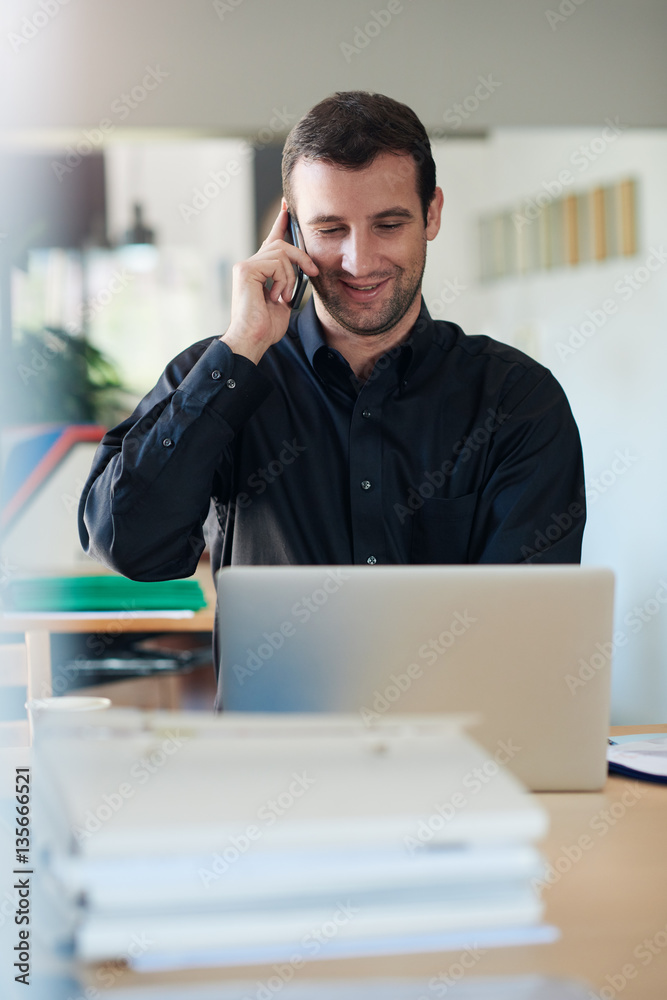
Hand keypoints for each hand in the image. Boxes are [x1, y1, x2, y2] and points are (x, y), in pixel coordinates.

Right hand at [220, 205, 317, 363]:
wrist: (253, 340)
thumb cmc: (266, 327)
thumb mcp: (284, 299)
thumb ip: (290, 281)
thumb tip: (304, 268)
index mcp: (258, 270)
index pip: (272, 240)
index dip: (281, 223)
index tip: (287, 207)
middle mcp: (249, 264)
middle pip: (282, 244)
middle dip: (301, 256)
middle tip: (312, 272)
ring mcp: (245, 265)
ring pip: (282, 253)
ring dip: (292, 276)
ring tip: (284, 296)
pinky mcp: (246, 269)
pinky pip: (277, 263)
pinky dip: (284, 280)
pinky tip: (276, 296)